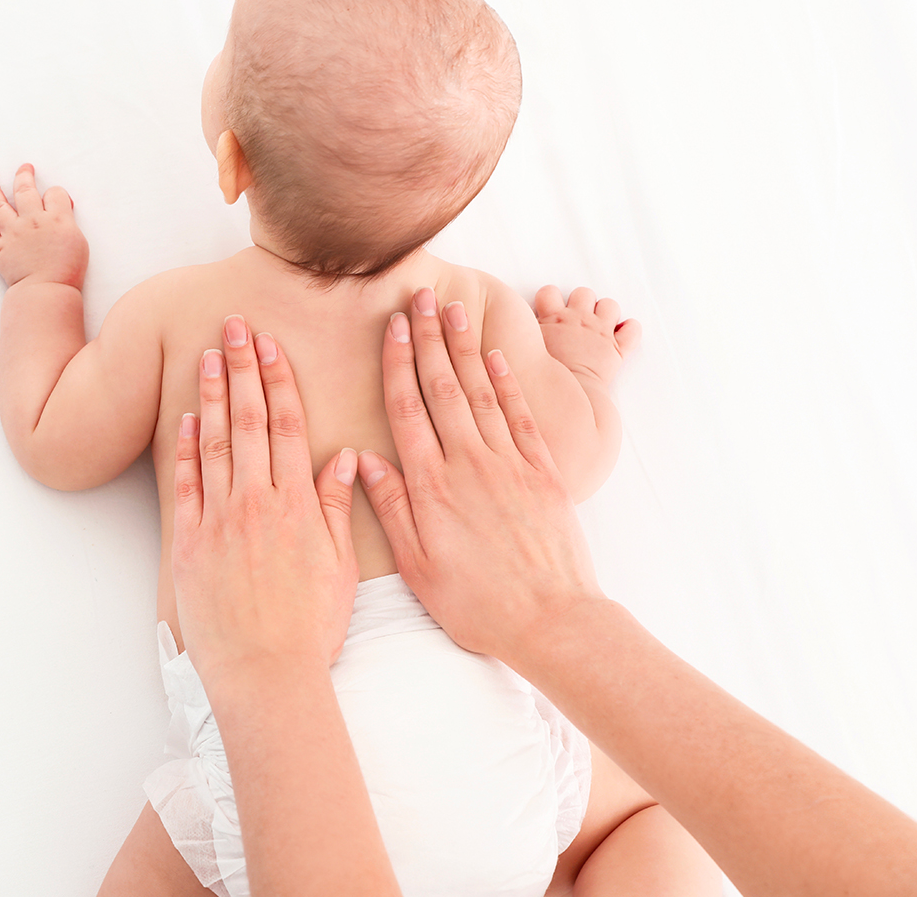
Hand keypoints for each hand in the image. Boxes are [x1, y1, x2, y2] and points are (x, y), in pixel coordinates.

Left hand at [0, 164, 88, 289]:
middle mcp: (32, 220)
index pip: (54, 194)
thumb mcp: (80, 241)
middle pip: (24, 190)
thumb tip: (63, 209)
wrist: (48, 289)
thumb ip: (70, 221)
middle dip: (23, 176)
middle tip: (23, 169)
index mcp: (56, 218)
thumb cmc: (68, 270)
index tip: (55, 198)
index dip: (55, 194)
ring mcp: (12, 233)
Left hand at [171, 315, 359, 701]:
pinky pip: (185, 486)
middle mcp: (256, 503)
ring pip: (214, 443)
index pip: (286, 426)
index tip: (271, 346)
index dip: (278, 381)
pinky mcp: (188, 544)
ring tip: (208, 356)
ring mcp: (218, 521)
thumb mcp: (339, 566)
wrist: (265, 673)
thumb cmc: (310, 625)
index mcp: (296, 505)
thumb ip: (338, 507)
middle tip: (234, 327)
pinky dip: (184, 450)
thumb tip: (346, 458)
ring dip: (211, 395)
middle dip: (242, 369)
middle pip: (248, 421)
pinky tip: (185, 418)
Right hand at [356, 288, 605, 666]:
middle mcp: (469, 462)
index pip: (408, 409)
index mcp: (432, 485)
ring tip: (455, 310)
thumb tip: (367, 460)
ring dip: (466, 348)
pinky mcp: (542, 472)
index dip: (399, 363)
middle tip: (420, 297)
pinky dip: (507, 383)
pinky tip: (496, 358)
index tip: (393, 327)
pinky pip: (521, 416)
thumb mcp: (418, 566)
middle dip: (430, 338)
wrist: (549, 618)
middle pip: (443, 387)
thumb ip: (391, 509)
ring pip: (481, 392)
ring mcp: (509, 463)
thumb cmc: (477, 602)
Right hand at [535, 285, 640, 384]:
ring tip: (600, 325)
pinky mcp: (617, 348)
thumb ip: (525, 333)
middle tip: (577, 319)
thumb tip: (516, 328)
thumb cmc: (545, 376)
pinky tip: (622, 335)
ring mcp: (600, 332)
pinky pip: (633, 330)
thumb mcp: (526, 349)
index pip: (549, 292)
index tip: (550, 309)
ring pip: (610, 305)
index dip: (550, 298)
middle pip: (583, 293)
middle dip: (581, 303)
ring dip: (606, 313)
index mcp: (554, 318)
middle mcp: (579, 319)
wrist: (568, 393)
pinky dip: (630, 330)